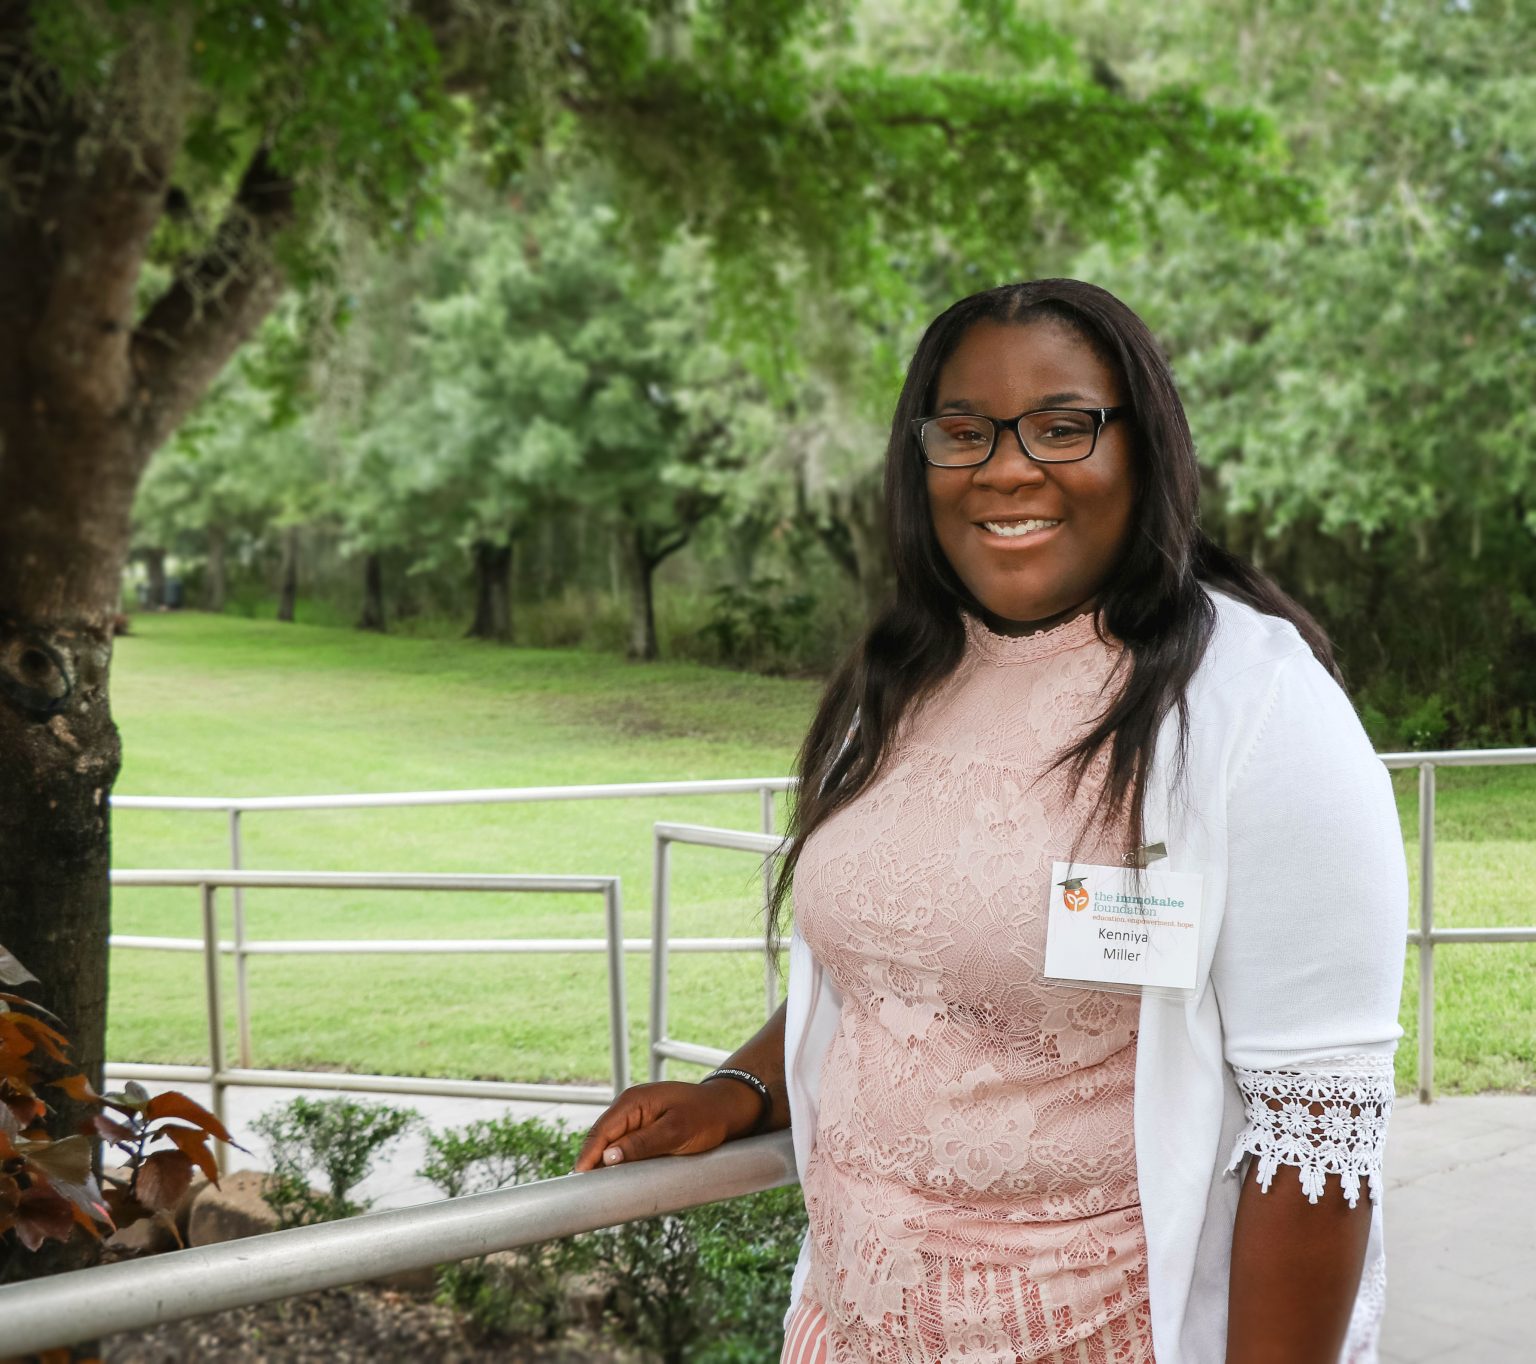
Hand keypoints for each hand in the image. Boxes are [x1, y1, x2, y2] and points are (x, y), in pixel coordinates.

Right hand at [571, 1079, 760, 1171]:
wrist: (727, 1108)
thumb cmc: (705, 1117)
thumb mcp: (675, 1132)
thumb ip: (642, 1144)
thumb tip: (608, 1158)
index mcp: (633, 1102)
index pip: (601, 1132)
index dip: (587, 1157)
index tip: (577, 1181)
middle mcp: (630, 1107)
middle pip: (601, 1138)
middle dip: (591, 1163)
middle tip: (585, 1192)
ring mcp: (637, 1117)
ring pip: (611, 1144)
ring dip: (604, 1164)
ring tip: (596, 1189)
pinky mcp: (645, 1128)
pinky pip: (624, 1146)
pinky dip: (619, 1161)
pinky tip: (615, 1178)